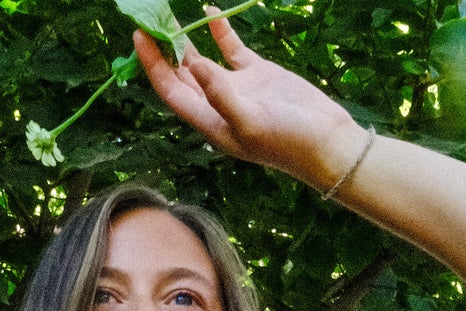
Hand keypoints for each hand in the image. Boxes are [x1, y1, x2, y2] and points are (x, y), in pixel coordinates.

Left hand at [132, 12, 361, 190]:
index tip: (139, 37)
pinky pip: (231, 49)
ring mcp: (237, 89)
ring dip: (186, 39)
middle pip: (180, 75)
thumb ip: (220, 96)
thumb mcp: (250, 123)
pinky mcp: (257, 75)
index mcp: (210, 123)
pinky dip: (219, 32)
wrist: (326, 142)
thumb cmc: (288, 143)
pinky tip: (207, 11)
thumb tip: (194, 66)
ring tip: (169, 14)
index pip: (172, 92)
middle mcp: (218, 106)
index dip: (154, 66)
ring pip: (202, 60)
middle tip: (150, 19)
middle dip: (163, 50)